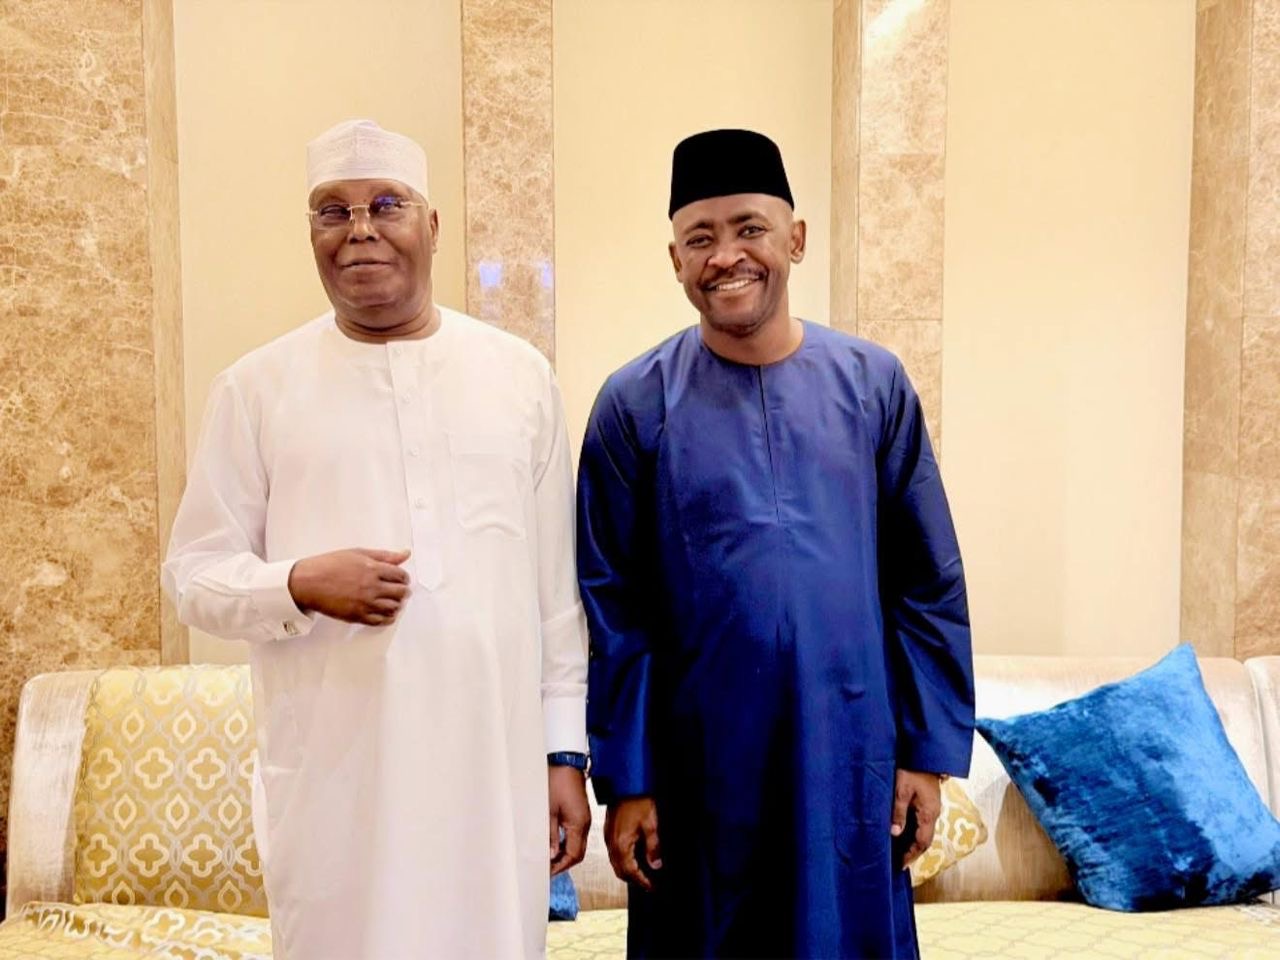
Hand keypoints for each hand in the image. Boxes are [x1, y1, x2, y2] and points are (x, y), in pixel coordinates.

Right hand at [287, 548, 411, 624]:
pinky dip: (387, 617)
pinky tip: (385, 613)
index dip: (404, 578)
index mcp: (373, 569)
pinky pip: (381, 621)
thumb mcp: (358, 553)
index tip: (401, 579)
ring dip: (396, 604)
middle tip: (399, 591)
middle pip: (400, 593)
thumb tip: (405, 554)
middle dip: (403, 591)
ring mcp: (365, 603)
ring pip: (393, 608)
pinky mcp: (357, 616)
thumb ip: (384, 555)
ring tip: (392, 601)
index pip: (401, 576)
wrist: (308, 582)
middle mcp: (371, 587)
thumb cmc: (330, 565)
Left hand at [548, 766, 590, 875]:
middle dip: (563, 863)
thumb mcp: (548, 811)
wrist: (566, 762)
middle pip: (578, 853)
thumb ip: (550, 835)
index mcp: (579, 825)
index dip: (560, 866)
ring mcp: (584, 819)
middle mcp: (585, 824)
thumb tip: (550, 854)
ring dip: (564, 854)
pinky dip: (566, 843)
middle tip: (547, 869)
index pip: (573, 855)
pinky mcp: (581, 813)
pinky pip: (576, 835)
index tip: (548, 872)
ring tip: (548, 859)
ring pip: (577, 845)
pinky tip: (554, 844)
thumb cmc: (557, 782)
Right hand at [605, 797, 661, 890]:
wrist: (625, 784)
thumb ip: (653, 847)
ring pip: (616, 863)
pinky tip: (634, 857)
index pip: (631, 872)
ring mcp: (608, 837)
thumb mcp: (651, 824)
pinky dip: (624, 860)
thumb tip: (656, 865)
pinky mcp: (609, 831)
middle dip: (634, 880)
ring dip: (628, 871)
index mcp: (621, 844)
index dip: (643, 881)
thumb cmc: (638, 800)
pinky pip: (614, 853)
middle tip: (649, 883)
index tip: (652, 887)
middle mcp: (612, 843)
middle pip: (621, 871)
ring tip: (643, 873)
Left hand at [890, 769, 942, 868]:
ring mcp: (932, 808)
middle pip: (924, 840)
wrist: (924, 754)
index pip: (922, 842)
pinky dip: (913, 832)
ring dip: (912, 843)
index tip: (900, 865)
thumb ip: (898, 812)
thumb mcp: (901, 790)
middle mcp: (933, 813)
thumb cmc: (911, 770)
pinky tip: (902, 833)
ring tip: (897, 851)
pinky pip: (922, 823)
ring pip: (924, 832)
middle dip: (912, 852)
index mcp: (928, 813)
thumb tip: (895, 833)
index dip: (911, 855)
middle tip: (897, 862)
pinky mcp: (928, 802)